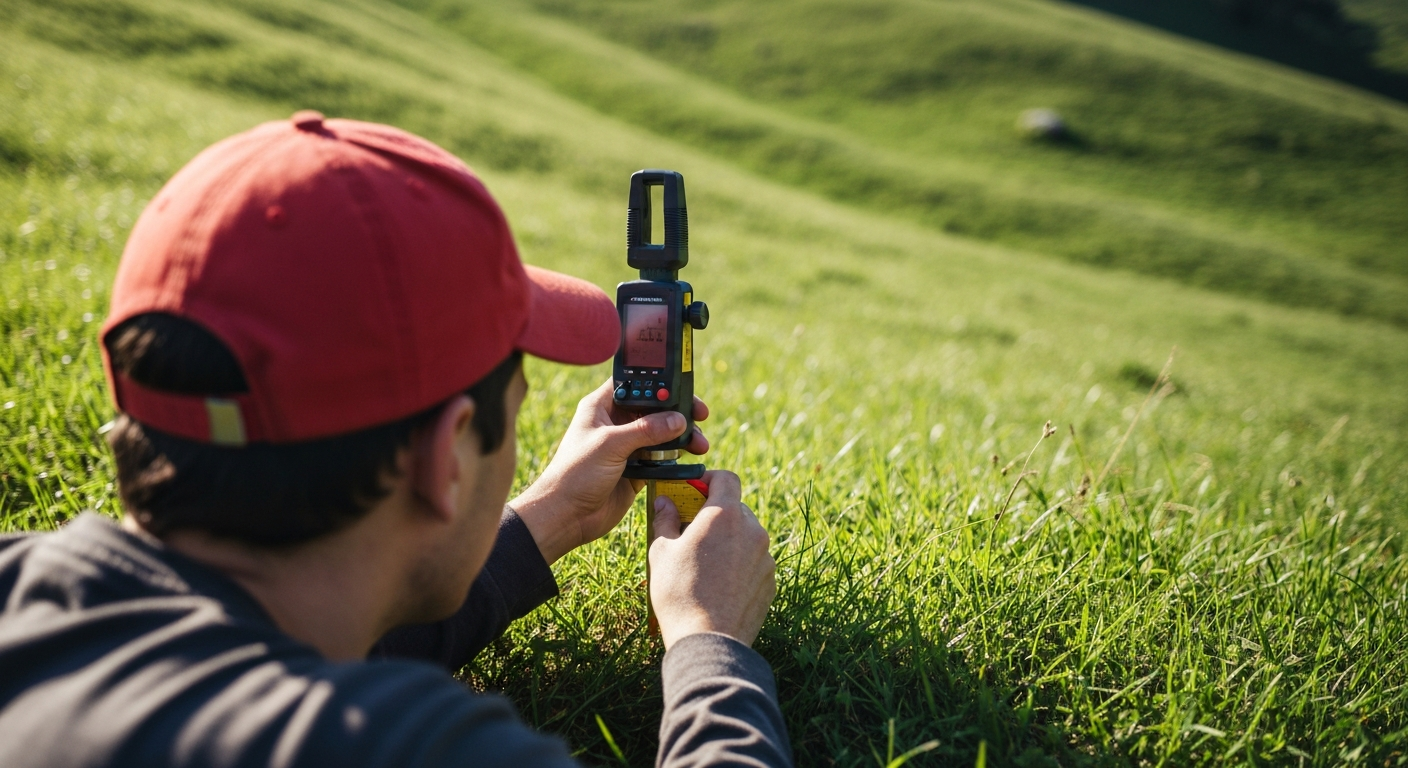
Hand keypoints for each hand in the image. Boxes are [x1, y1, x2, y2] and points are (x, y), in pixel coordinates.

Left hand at [511, 379, 708, 563]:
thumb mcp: (610, 444)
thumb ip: (646, 430)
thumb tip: (678, 420)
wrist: (566, 516)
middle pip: (653, 409)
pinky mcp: (635, 469)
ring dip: (681, 437)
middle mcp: (615, 423)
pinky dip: (676, 458)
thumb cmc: (575, 474)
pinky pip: (661, 459)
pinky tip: (689, 459)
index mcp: (602, 407)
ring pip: (661, 434)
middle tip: (699, 414)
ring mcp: (626, 447)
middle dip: (677, 411)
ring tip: (699, 444)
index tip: (682, 386)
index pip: (634, 384)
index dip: (657, 383)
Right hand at [649, 470, 775, 649]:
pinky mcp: (770, 580)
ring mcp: (765, 557)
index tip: (695, 490)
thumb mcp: (661, 552)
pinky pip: (754, 562)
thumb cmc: (679, 593)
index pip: (726, 479)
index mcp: (725, 515)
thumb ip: (665, 519)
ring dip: (729, 540)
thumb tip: (665, 502)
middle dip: (716, 514)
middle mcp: (752, 530)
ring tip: (705, 563)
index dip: (709, 480)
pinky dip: (740, 564)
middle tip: (693, 530)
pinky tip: (720, 584)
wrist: (708, 640)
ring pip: (746, 536)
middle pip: (736, 508)